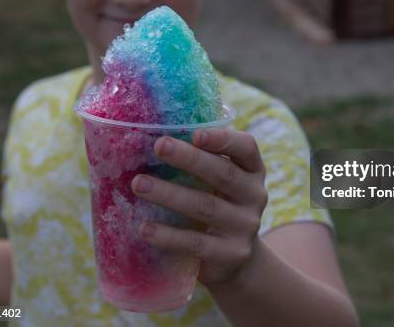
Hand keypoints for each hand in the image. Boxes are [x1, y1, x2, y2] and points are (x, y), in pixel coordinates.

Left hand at [131, 128, 267, 286]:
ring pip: (205, 206)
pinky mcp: (231, 254)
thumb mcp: (218, 182)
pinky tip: (144, 228)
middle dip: (189, 158)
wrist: (234, 259)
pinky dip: (168, 235)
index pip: (246, 147)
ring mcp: (245, 226)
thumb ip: (200, 162)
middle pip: (223, 173)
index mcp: (253, 170)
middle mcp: (255, 195)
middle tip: (159, 146)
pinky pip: (195, 242)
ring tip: (138, 184)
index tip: (195, 134)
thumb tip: (151, 138)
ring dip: (169, 194)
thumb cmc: (216, 205)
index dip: (223, 139)